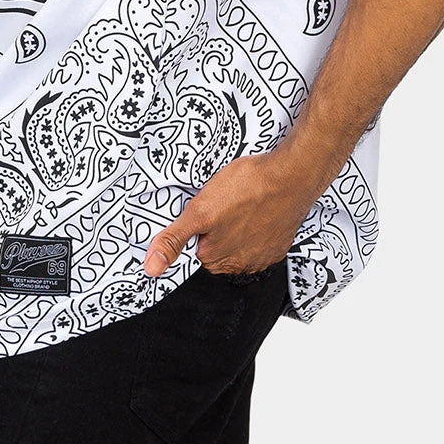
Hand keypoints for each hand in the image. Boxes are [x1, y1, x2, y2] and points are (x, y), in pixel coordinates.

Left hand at [142, 150, 310, 277]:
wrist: (291, 176)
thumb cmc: (248, 189)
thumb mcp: (200, 210)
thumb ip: (174, 239)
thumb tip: (151, 267)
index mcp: (216, 259)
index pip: (195, 246)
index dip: (198, 224)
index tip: (206, 209)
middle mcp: (240, 264)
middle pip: (216, 246)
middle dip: (217, 227)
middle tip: (223, 202)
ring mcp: (263, 256)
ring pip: (239, 243)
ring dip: (238, 226)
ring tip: (241, 202)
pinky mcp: (279, 244)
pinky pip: (261, 239)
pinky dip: (258, 225)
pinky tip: (258, 207)